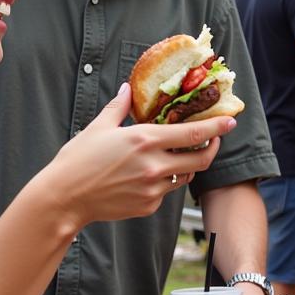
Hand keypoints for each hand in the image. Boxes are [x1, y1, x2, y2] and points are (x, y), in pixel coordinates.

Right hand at [49, 83, 235, 225]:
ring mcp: (153, 188)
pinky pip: (166, 191)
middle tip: (214, 140)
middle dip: (212, 148)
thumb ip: (119, 108)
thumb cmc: (77, 161)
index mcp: (144, 140)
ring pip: (185, 175)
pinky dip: (165, 181)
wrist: (64, 198)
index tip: (230, 121)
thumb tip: (127, 89)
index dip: (216, 127)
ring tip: (179, 155)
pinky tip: (149, 175)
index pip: (192, 133)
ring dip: (188, 164)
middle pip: (201, 158)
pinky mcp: (148, 205)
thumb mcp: (98, 128)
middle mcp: (154, 165)